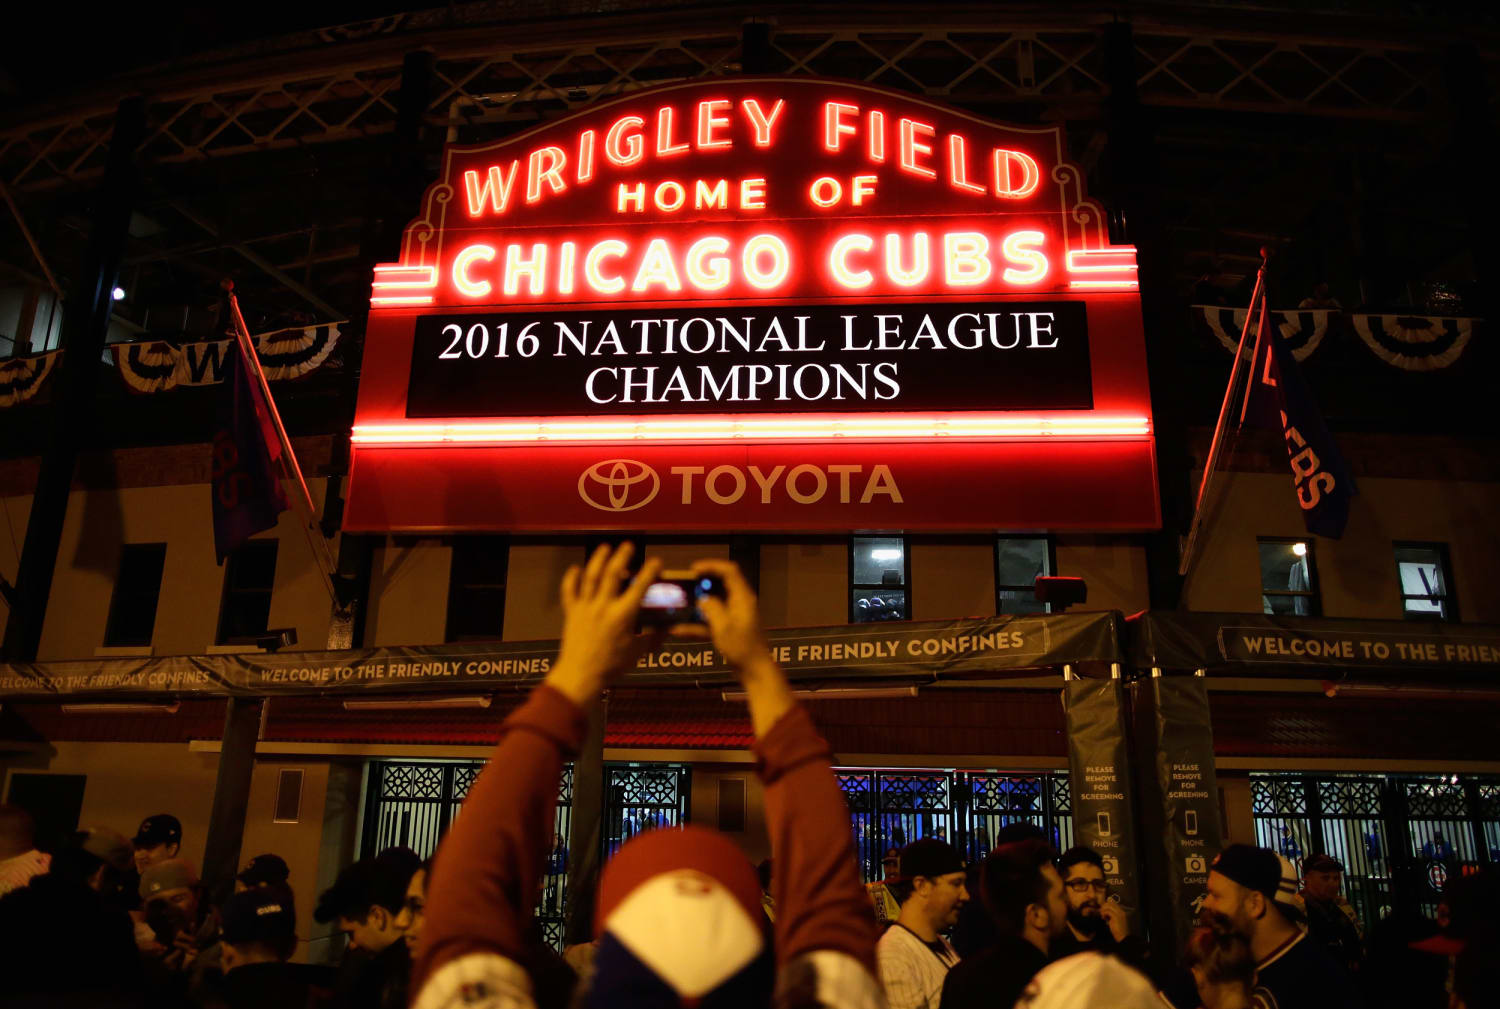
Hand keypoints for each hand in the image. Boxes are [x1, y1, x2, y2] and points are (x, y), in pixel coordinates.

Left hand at [546, 543, 661, 705]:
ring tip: (605, 547)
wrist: (581, 675)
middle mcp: (604, 606)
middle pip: (612, 574)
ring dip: (598, 560)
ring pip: (591, 577)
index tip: (657, 561)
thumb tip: (668, 628)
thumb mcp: (639, 652)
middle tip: (628, 546)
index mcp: (623, 615)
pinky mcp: (571, 612)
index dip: (650, 572)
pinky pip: (569, 591)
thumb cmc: (612, 666)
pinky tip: (576, 568)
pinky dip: (571, 578)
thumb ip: (654, 637)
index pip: (640, 587)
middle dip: (621, 556)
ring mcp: (585, 607)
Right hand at [690, 559, 789, 734]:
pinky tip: (678, 631)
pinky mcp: (729, 629)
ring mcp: (734, 617)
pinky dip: (697, 625)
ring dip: (697, 606)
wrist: (754, 671)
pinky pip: (711, 622)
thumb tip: (702, 600)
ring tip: (679, 606)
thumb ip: (711, 608)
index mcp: (742, 598)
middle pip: (720, 585)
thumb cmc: (742, 648)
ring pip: (713, 604)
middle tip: (684, 586)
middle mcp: (740, 603)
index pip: (729, 571)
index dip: (711, 566)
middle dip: (701, 585)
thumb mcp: (723, 626)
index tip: (693, 569)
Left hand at [1100, 899, 1128, 941]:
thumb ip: (1111, 915)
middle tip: (1101, 912)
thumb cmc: (1119, 930)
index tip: (1103, 910)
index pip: (1113, 903)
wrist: (1123, 937)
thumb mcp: (1114, 921)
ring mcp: (1119, 914)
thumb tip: (1105, 910)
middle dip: (1104, 906)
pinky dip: (1104, 913)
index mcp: (1122, 912)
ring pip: (1109, 905)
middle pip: (1110, 903)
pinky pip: (1108, 911)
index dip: (1106, 905)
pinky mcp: (1116, 917)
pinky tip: (1103, 918)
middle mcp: (1121, 911)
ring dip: (1103, 909)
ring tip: (1102, 915)